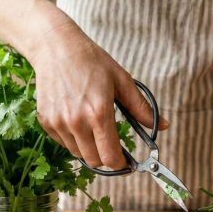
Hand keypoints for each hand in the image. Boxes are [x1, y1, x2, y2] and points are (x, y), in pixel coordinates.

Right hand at [27, 20, 166, 168]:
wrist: (56, 47)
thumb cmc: (91, 61)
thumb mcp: (122, 81)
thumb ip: (141, 108)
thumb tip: (166, 126)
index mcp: (99, 113)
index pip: (110, 157)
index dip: (121, 164)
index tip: (125, 162)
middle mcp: (77, 122)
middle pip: (95, 161)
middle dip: (106, 157)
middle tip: (111, 144)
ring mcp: (59, 123)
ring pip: (78, 154)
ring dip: (89, 147)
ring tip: (92, 125)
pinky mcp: (46, 121)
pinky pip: (63, 142)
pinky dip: (73, 138)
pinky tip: (77, 118)